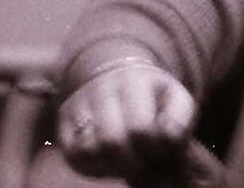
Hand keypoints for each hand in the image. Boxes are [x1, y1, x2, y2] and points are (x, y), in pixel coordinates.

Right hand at [57, 63, 195, 180]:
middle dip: (132, 163)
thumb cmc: (154, 97)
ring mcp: (78, 105)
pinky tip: (110, 162)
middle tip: (145, 167)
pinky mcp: (63, 123)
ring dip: (112, 166)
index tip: (163, 154)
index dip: (153, 150)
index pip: (140, 127)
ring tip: (129, 162)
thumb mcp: (176, 100)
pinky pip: (73, 155)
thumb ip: (180, 121)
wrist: (120, 76)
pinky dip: (93, 166)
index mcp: (134, 81)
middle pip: (111, 141)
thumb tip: (169, 140)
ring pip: (88, 150)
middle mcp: (101, 89)